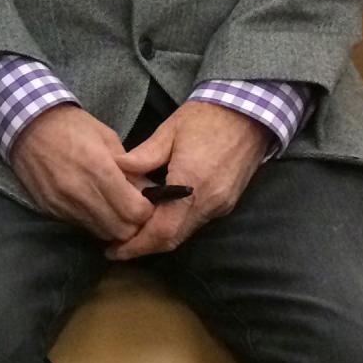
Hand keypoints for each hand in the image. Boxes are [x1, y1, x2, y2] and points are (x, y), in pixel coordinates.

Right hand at [10, 105, 152, 241]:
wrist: (26, 124)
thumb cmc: (71, 125)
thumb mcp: (107, 137)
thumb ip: (129, 167)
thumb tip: (146, 190)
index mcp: (99, 169)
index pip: (135, 212)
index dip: (147, 211)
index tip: (147, 201)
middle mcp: (81, 193)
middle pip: (121, 230)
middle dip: (133, 224)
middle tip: (133, 209)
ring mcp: (64, 204)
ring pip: (101, 233)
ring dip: (113, 225)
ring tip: (113, 209)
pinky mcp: (50, 210)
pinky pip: (80, 226)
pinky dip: (92, 221)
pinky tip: (92, 205)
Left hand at [107, 101, 271, 260]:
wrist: (250, 112)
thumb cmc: (207, 116)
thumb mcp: (169, 130)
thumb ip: (143, 155)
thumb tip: (116, 169)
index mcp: (192, 182)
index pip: (162, 229)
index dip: (136, 245)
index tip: (112, 250)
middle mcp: (209, 201)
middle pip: (172, 238)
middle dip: (143, 247)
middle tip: (115, 248)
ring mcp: (221, 205)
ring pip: (184, 234)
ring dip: (158, 239)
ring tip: (130, 235)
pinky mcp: (226, 202)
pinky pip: (195, 223)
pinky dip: (174, 227)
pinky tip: (156, 219)